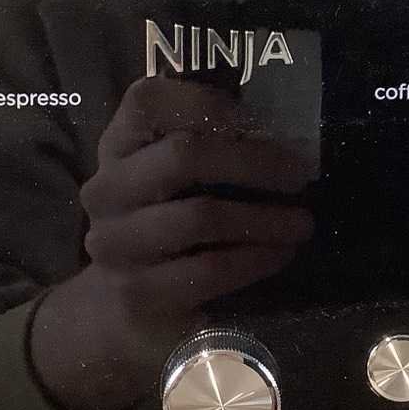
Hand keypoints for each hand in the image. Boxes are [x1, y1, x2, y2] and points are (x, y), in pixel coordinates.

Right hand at [31, 76, 314, 409]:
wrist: (118, 308)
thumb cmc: (161, 228)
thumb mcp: (170, 182)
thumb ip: (208, 150)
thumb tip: (281, 137)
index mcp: (116, 149)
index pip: (145, 101)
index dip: (202, 101)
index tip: (252, 119)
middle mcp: (107, 190)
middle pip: (183, 155)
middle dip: (253, 162)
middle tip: (298, 175)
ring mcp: (117, 243)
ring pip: (202, 217)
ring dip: (264, 219)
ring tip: (301, 223)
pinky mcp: (138, 291)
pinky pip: (210, 269)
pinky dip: (254, 259)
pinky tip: (279, 255)